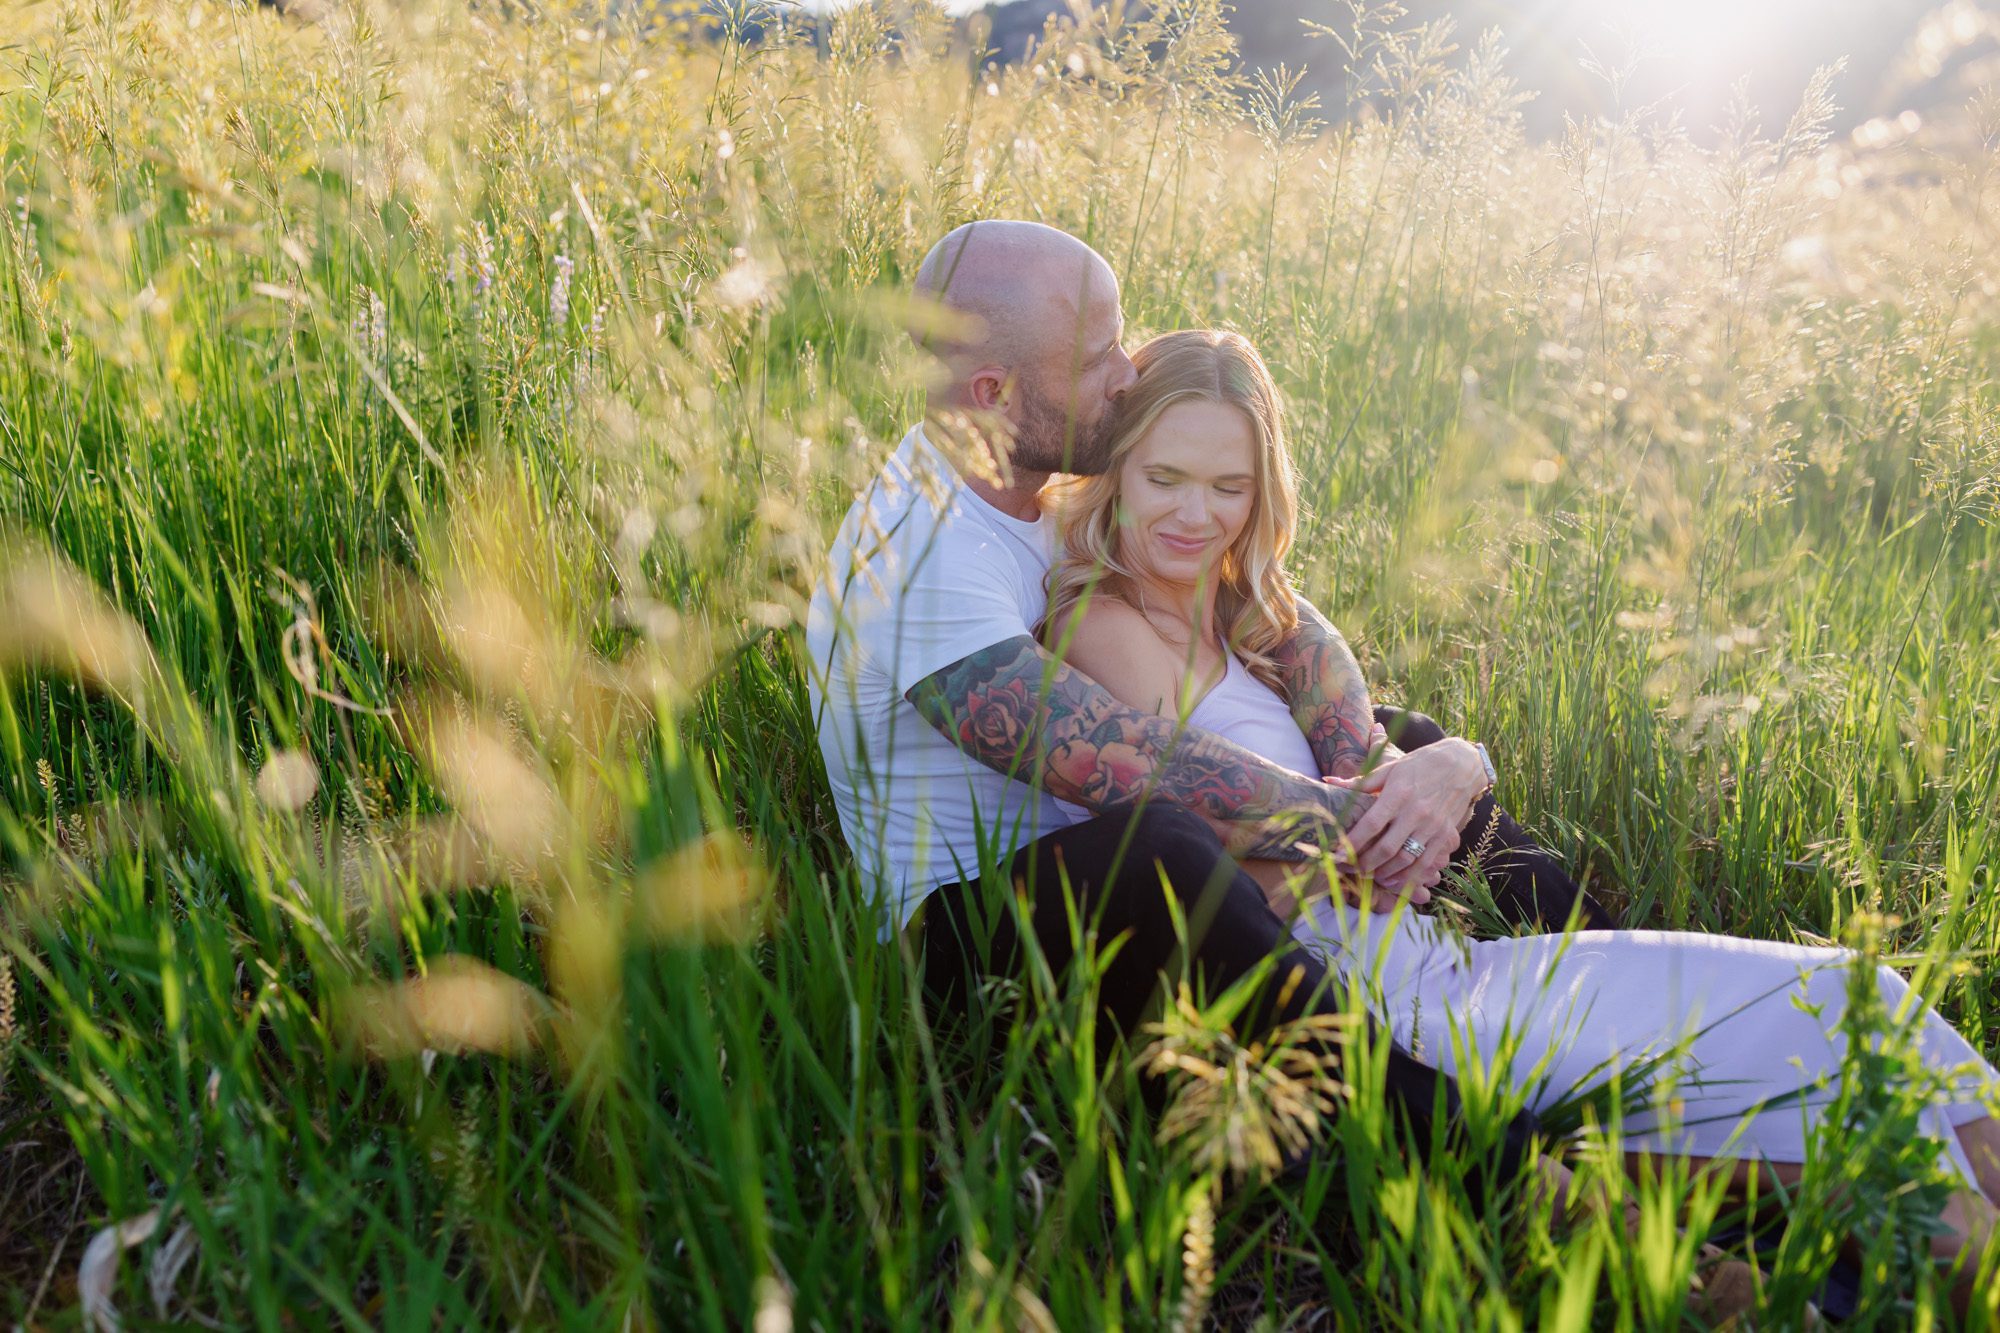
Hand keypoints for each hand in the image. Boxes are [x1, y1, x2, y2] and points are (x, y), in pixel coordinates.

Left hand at [1327, 739, 1484, 883]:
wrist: (1461, 765)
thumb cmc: (1420, 765)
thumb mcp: (1390, 769)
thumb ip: (1361, 783)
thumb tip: (1328, 782)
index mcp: (1398, 794)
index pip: (1370, 824)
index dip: (1352, 842)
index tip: (1336, 854)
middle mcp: (1416, 812)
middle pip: (1386, 848)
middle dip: (1365, 863)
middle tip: (1349, 870)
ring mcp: (1433, 826)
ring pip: (1406, 860)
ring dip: (1384, 873)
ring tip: (1369, 876)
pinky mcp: (1446, 836)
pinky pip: (1426, 863)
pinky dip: (1409, 876)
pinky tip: (1394, 880)